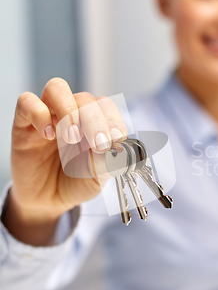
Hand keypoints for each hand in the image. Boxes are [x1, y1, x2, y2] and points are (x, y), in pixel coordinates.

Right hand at [2, 78, 127, 244]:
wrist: (47, 201)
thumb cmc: (75, 183)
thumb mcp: (98, 177)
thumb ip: (109, 162)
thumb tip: (121, 149)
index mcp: (95, 123)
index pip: (106, 106)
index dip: (113, 119)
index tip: (116, 140)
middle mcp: (73, 113)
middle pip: (85, 98)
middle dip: (95, 120)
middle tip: (98, 145)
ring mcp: (48, 115)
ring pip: (57, 88)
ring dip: (68, 110)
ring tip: (72, 137)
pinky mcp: (24, 122)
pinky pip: (27, 101)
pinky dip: (39, 114)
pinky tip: (48, 136)